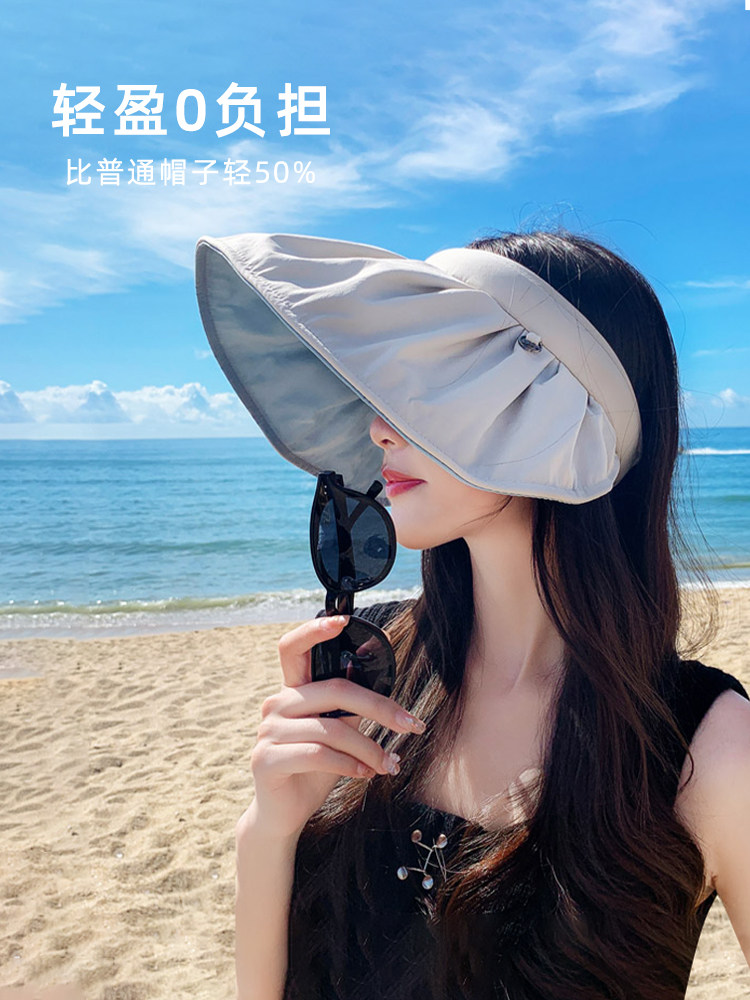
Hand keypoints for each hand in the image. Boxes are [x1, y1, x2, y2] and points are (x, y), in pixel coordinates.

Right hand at [239, 615, 426, 840]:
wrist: (283, 815)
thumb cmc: (314, 770)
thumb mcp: (337, 734)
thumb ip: (348, 709)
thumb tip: (382, 688)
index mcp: (292, 691)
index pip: (292, 648)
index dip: (314, 630)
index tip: (342, 620)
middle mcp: (276, 704)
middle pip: (334, 690)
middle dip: (379, 707)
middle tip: (411, 724)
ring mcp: (268, 731)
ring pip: (332, 728)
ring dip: (370, 748)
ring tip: (388, 764)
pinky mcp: (266, 759)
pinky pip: (318, 754)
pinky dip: (349, 765)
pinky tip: (364, 775)